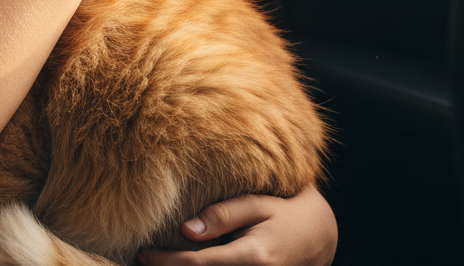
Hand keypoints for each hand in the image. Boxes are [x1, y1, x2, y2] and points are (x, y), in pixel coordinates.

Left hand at [137, 186, 336, 265]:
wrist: (321, 237)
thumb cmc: (286, 213)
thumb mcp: (258, 204)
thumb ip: (223, 215)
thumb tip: (185, 229)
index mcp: (254, 258)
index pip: (198, 264)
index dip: (166, 262)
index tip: (143, 254)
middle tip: (142, 259)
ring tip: (159, 262)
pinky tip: (184, 263)